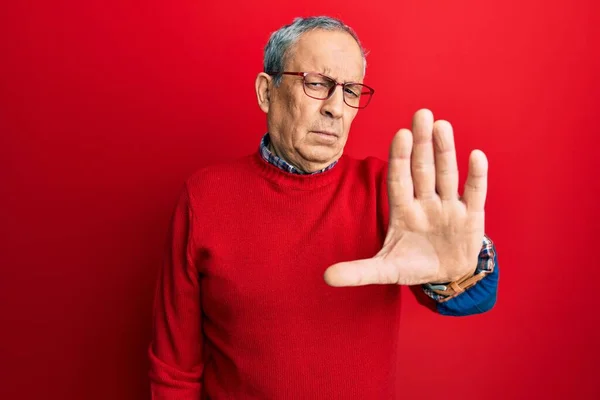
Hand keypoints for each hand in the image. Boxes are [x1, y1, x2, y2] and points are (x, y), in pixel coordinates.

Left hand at [324, 109, 487, 285]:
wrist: (447, 276)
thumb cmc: (413, 265)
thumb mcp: (385, 270)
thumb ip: (358, 271)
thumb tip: (325, 278)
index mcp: (403, 210)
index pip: (399, 179)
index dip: (399, 158)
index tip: (400, 134)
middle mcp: (426, 203)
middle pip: (423, 169)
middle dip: (422, 144)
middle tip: (421, 114)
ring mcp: (449, 208)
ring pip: (446, 175)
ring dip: (445, 151)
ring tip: (442, 126)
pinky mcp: (471, 218)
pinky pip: (474, 194)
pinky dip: (476, 177)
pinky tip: (476, 156)